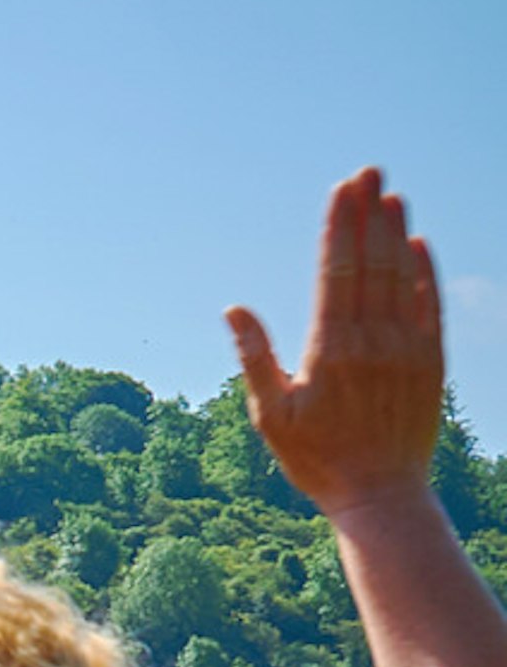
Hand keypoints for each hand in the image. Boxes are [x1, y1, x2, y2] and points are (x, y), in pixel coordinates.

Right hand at [229, 167, 444, 521]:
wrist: (380, 494)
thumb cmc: (316, 458)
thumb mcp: (269, 415)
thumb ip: (255, 357)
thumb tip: (234, 309)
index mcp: (330, 351)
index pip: (337, 272)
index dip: (339, 228)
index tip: (341, 190)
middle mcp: (373, 342)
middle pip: (372, 263)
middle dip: (368, 215)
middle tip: (369, 172)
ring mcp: (407, 349)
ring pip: (402, 277)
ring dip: (396, 233)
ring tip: (391, 196)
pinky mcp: (431, 361)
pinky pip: (430, 305)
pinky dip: (425, 272)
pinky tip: (418, 243)